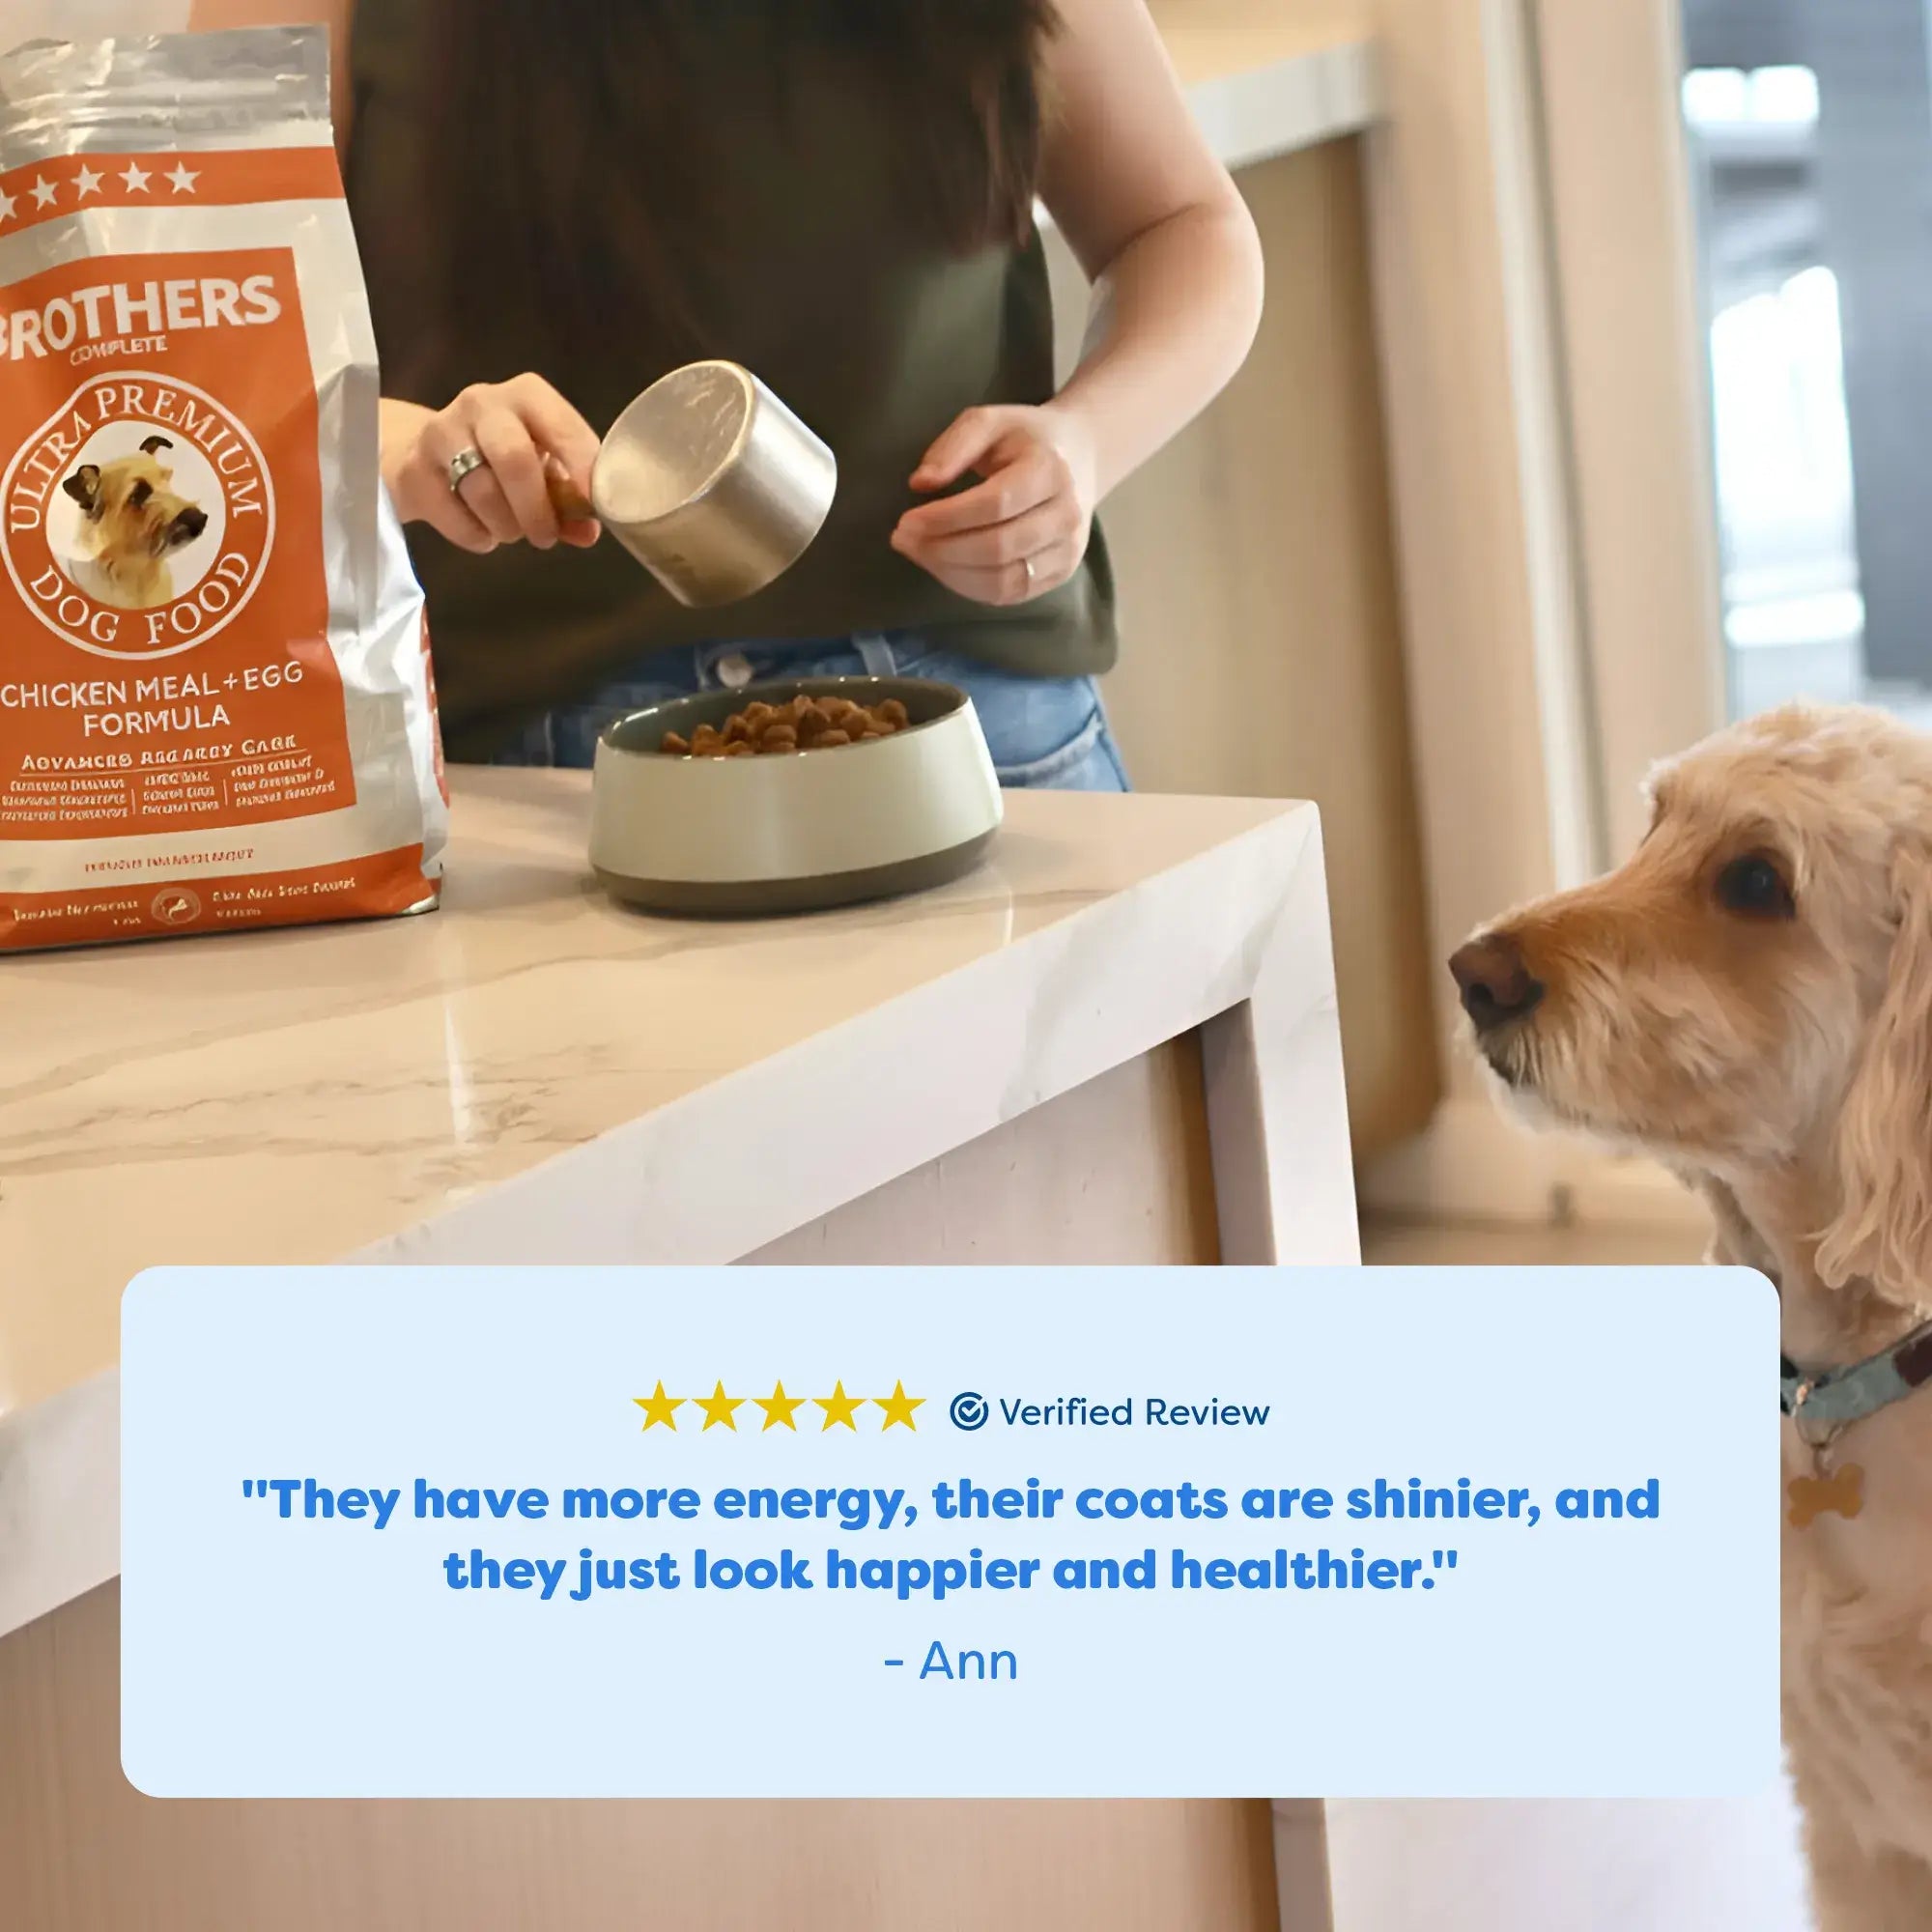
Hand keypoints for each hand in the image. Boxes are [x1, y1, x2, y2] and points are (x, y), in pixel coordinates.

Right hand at [382, 375, 601, 554]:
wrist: (423, 454)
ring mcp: (441, 431)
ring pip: (483, 491)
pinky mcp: (414, 468)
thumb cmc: (500, 459)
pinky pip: (454, 516)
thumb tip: (588, 532)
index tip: (593, 504)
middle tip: (545, 537)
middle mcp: (482, 403)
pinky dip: (477, 536)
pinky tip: (483, 532)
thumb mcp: (542, 469)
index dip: (581, 467)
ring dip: (507, 526)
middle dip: (536, 508)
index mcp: (527, 395)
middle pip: (514, 457)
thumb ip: (569, 499)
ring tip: (513, 533)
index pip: (560, 425)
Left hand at [891, 404, 1096, 604]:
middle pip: (997, 548)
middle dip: (941, 550)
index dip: (945, 518)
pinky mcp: (1061, 574)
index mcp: (1050, 470)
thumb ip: (952, 447)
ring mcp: (1068, 551)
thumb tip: (920, 484)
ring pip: (1003, 581)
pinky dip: (969, 587)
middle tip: (903, 540)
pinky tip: (944, 567)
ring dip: (951, 574)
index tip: (906, 520)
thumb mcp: (988, 422)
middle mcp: (1067, 516)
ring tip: (919, 554)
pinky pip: (1009, 594)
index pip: (995, 505)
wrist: (1081, 457)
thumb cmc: (1025, 438)